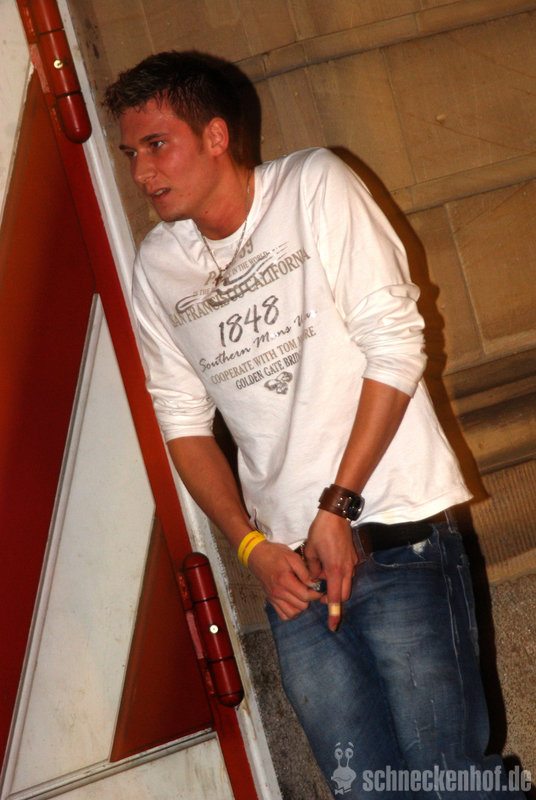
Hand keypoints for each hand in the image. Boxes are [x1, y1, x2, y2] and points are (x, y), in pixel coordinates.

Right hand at [247, 540, 322, 620]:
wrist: (257, 555)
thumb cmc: (275, 553)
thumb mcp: (292, 557)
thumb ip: (304, 571)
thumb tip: (313, 584)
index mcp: (284, 580)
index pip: (305, 596)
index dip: (316, 594)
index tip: (319, 589)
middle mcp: (278, 592)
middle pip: (301, 606)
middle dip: (310, 599)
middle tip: (311, 590)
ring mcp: (273, 597)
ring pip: (293, 613)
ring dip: (301, 607)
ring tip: (303, 597)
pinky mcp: (271, 600)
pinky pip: (283, 615)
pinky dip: (291, 612)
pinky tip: (295, 602)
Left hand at [304, 510, 358, 630]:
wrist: (335, 515)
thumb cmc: (320, 532)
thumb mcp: (309, 551)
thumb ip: (312, 569)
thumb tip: (314, 578)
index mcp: (334, 570)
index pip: (336, 598)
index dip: (334, 613)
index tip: (333, 626)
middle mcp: (346, 569)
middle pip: (344, 594)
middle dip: (334, 600)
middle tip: (321, 597)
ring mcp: (352, 563)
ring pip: (346, 583)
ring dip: (336, 586)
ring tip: (322, 577)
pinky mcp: (353, 557)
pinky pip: (347, 572)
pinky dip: (339, 575)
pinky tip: (328, 565)